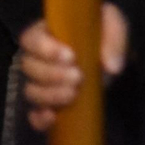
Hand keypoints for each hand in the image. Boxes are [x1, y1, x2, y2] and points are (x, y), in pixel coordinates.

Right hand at [20, 4, 129, 131]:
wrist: (110, 59)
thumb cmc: (104, 36)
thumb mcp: (114, 26)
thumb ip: (115, 38)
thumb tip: (112, 67)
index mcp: (47, 32)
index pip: (31, 39)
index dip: (44, 49)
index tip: (71, 56)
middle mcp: (37, 58)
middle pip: (29, 67)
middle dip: (52, 74)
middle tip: (78, 76)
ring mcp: (39, 82)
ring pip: (31, 91)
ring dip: (50, 95)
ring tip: (73, 94)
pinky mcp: (46, 104)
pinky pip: (33, 115)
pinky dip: (40, 118)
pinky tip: (53, 117)